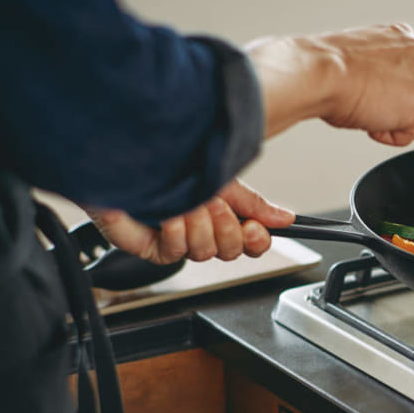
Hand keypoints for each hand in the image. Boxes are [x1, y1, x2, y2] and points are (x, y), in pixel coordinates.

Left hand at [87, 180, 294, 263]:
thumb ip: (255, 203)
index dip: (256, 241)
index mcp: (222, 218)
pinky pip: (177, 251)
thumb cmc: (171, 165)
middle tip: (214, 204)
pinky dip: (174, 229)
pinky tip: (166, 213)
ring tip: (185, 202)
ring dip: (197, 223)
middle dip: (224, 226)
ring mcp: (180, 242)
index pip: (251, 244)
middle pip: (231, 252)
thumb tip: (285, 217)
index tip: (255, 227)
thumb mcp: (223, 181)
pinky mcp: (157, 249)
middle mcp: (203, 232)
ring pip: (205, 252)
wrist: (128, 160)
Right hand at [247, 23, 413, 145]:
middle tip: (397, 125)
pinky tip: (370, 124)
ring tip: (372, 119)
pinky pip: (412, 134)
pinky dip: (391, 137)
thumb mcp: (362, 62)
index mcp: (405, 38)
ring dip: (402, 127)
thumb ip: (384, 75)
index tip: (403, 109)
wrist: (321, 73)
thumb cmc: (327, 68)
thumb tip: (384, 97)